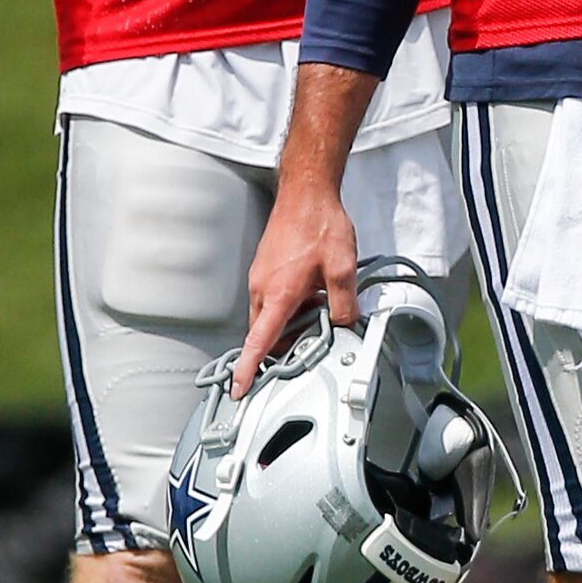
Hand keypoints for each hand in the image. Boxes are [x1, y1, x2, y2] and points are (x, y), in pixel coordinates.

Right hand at [233, 177, 357, 395]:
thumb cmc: (319, 224)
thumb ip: (343, 304)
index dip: (247, 369)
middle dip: (283, 344)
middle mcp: (262, 288)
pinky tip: (312, 291)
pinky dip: (288, 304)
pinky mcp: (265, 268)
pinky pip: (271, 298)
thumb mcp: (343, 268)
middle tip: (308, 343)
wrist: (306, 193)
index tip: (238, 389)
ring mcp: (261, 277)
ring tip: (317, 310)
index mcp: (278, 295)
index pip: (257, 343)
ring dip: (288, 321)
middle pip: (265, 333)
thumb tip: (344, 324)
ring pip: (269, 315)